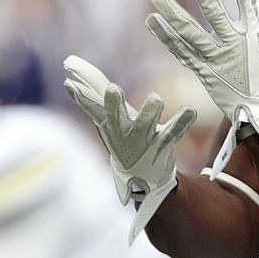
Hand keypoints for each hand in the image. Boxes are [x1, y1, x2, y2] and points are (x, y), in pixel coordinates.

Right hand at [63, 55, 195, 242]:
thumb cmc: (122, 138)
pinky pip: (173, 133)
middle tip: (112, 89)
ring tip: (155, 98)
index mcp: (107, 124)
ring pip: (144, 126)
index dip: (82, 96)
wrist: (141, 179)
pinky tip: (190, 111)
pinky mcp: (162, 146)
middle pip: (115, 117)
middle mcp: (122, 132)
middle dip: (113, 104)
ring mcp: (142, 141)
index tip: (69, 84)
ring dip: (149, 113)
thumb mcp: (105, 120)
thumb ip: (91, 97)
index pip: (93, 107)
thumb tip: (68, 78)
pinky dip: (181, 122)